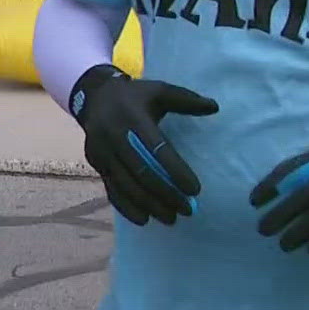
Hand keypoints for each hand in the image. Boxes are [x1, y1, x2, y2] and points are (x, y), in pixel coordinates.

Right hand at [70, 64, 218, 225]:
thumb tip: (214, 107)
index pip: (156, 149)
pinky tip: (144, 219)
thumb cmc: (134, 96)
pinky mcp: (96, 164)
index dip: (176, 171)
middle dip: (165, 194)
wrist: (94, 97)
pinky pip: (112, 190)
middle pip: (141, 173)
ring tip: (171, 218)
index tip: (195, 190)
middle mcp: (114, 137)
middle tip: (188, 210)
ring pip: (126, 186)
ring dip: (149, 205)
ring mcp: (102, 153)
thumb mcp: (159, 90)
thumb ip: (186, 100)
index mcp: (133, 117)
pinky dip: (127, 208)